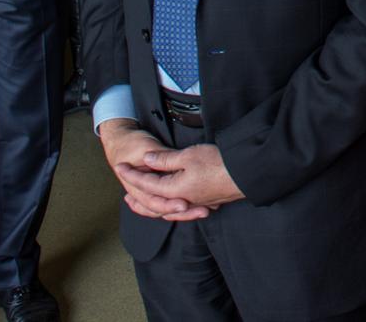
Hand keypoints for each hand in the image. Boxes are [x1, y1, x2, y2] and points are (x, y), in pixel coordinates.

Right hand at [98, 120, 210, 219]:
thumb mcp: (146, 146)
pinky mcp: (155, 189)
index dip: (170, 204)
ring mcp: (148, 193)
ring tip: (204, 211)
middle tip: (202, 211)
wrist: (117, 141)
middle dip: (184, 213)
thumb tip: (175, 161)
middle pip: (165, 211)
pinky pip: (168, 204)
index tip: (185, 204)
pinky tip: (196, 207)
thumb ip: (162, 156)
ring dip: (186, 214)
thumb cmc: (129, 143)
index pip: (154, 202)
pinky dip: (182, 208)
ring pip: (167, 211)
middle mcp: (142, 194)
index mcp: (136, 187)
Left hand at [123, 143, 244, 211]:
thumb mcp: (187, 156)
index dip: (132, 175)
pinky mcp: (205, 201)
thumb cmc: (217, 164)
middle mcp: (183, 201)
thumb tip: (147, 160)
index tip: (119, 167)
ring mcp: (195, 203)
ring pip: (167, 209)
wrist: (246, 173)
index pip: (147, 184)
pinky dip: (169, 206)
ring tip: (143, 203)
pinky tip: (172, 202)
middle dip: (138, 200)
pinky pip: (180, 207)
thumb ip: (165, 160)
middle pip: (154, 204)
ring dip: (152, 206)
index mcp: (175, 190)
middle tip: (125, 196)